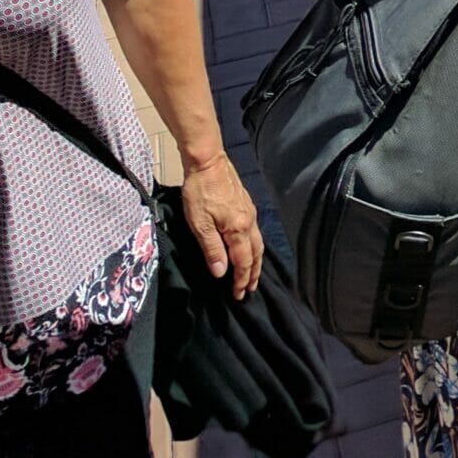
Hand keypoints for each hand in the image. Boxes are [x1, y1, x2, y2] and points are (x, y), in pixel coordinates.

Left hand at [177, 150, 263, 299]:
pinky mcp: (246, 204)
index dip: (241, 280)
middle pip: (256, 254)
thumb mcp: (200, 224)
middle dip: (253, 274)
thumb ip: (212, 250)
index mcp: (238, 229)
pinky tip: (247, 247)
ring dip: (256, 261)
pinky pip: (255, 232)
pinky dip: (253, 246)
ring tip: (252, 273)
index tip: (238, 295)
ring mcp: (249, 212)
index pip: (243, 262)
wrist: (208, 162)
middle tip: (249, 290)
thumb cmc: (200, 192)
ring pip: (258, 242)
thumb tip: (221, 273)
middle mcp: (249, 222)